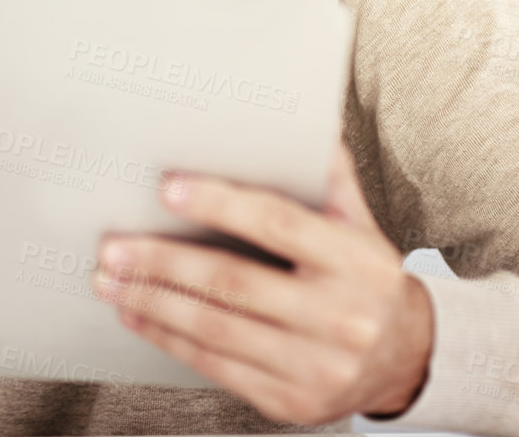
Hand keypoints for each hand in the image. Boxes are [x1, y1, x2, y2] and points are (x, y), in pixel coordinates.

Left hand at [93, 143, 434, 425]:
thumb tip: (302, 117)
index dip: (219, 204)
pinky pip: (216, 366)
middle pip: (233, 283)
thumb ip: (327, 176)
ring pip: (216, 329)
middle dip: (163, 262)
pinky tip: (137, 316)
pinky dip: (168, 339)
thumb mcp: (359, 224)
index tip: (166, 188)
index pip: (278, 223)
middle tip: (112, 246)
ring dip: (152, 302)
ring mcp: (318, 365)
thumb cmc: (365, 278)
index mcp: (356, 261)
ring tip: (108, 281)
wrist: (410, 360)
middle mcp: (341, 316)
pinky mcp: (293, 402)